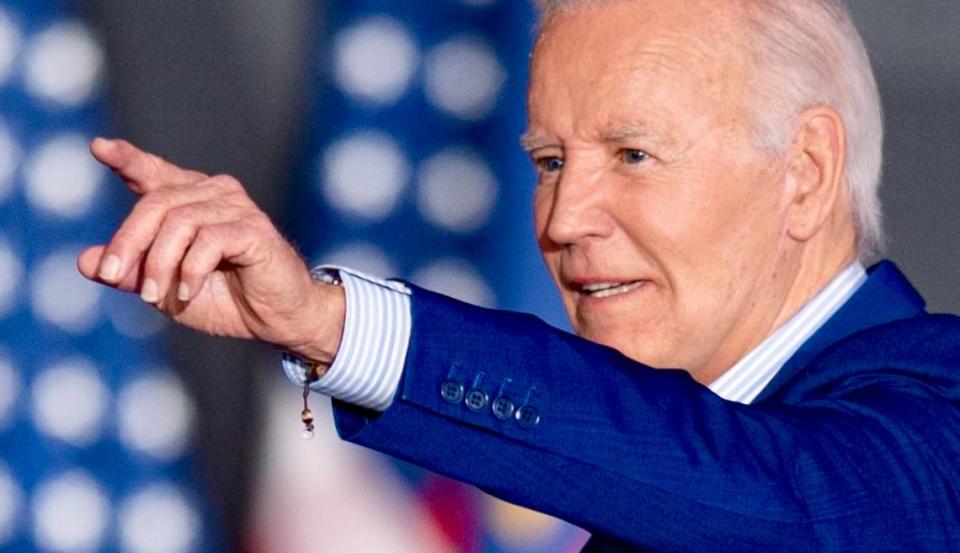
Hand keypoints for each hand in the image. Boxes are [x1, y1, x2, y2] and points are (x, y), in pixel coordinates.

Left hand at [77, 138, 343, 363]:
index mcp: (191, 201)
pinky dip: (191, 269)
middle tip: (113, 276)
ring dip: (159, 264)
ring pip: (179, 222)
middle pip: (156, 203)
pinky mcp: (254, 228)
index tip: (99, 148)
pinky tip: (188, 291)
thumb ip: (132, 273)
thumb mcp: (166, 290)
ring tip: (154, 297)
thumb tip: (86, 261)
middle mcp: (214, 193)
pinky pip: (209, 240)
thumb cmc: (227, 300)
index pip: (155, 173)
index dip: (128, 159)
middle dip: (128, 241)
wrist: (277, 319)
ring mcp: (237, 207)